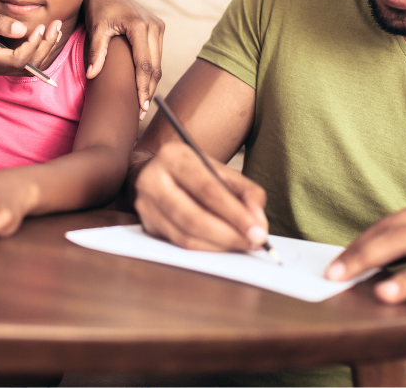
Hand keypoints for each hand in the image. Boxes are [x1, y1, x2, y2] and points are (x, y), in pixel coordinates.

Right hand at [0, 0, 62, 76]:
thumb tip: (21, 30)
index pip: (16, 60)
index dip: (33, 46)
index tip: (41, 27)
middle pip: (25, 66)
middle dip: (44, 47)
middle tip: (55, 25)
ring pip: (26, 67)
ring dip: (43, 50)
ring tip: (55, 28)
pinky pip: (20, 63)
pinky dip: (35, 51)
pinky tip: (44, 34)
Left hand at [83, 0, 164, 117]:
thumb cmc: (99, 8)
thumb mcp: (96, 28)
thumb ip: (97, 51)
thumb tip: (92, 75)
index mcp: (140, 26)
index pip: (144, 64)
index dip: (143, 87)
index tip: (140, 106)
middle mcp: (154, 26)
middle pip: (155, 67)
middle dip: (149, 91)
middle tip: (141, 113)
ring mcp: (158, 27)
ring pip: (158, 63)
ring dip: (151, 84)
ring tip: (142, 105)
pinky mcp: (158, 28)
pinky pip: (156, 56)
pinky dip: (151, 72)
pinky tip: (145, 87)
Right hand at [133, 141, 268, 251]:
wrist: (156, 171)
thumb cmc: (194, 172)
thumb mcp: (220, 170)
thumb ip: (246, 192)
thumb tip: (258, 222)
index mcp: (173, 156)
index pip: (208, 189)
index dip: (235, 214)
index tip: (260, 232)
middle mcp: (152, 179)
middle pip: (193, 217)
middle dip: (229, 235)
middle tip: (253, 243)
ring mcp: (145, 204)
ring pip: (185, 236)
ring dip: (219, 246)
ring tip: (242, 245)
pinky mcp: (146, 224)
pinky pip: (180, 244)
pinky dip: (206, 248)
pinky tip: (223, 245)